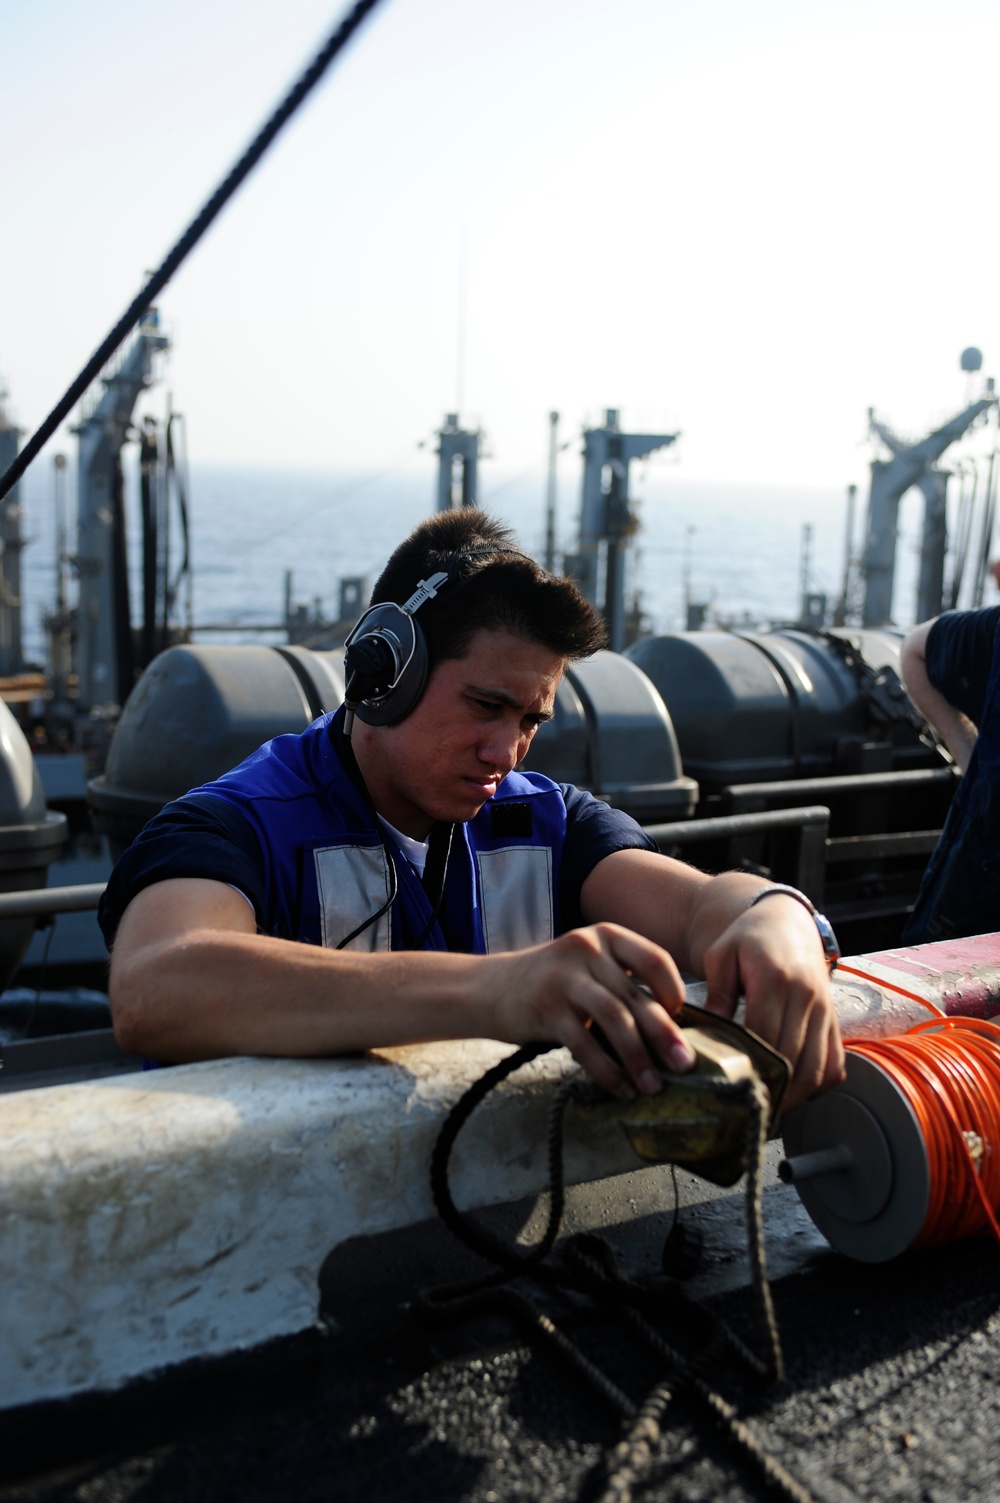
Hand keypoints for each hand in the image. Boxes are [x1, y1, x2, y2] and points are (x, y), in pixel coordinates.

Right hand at [484, 923, 697, 1099]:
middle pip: (637, 996)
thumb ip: (622, 985)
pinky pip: (586, 1045)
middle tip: (684, 1065)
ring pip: (616, 1020)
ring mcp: (565, 979)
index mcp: (605, 936)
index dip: (674, 991)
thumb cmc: (551, 983)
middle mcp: (587, 950)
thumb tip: (670, 1030)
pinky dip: (607, 1071)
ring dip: (638, 1058)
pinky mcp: (546, 1010)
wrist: (489, 988)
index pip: (655, 959)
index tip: (680, 1020)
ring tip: (652, 1086)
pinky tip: (620, 1089)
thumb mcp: (588, 967)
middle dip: (665, 1035)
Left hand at [699, 897, 844, 1111]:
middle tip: (746, 1109)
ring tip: (769, 1109)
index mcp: (774, 977)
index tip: (730, 1085)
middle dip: (770, 1087)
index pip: (764, 1033)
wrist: (786, 921)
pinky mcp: (833, 1020)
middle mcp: (806, 995)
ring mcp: (824, 1009)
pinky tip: (794, 1093)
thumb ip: (716, 995)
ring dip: (795, 1094)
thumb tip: (704, 1037)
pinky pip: (835, 1063)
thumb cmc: (747, 939)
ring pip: (817, 1067)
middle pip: (792, 1056)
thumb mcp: (721, 956)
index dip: (750, 1063)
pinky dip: (818, 1084)